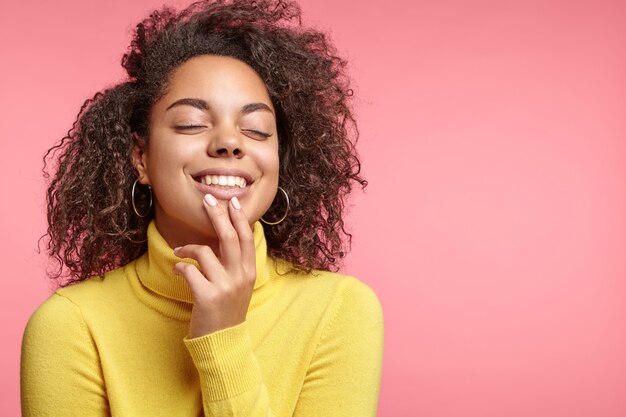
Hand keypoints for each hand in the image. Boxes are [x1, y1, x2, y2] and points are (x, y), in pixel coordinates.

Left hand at [173, 194, 255, 337]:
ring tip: (179, 251)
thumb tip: (225, 236)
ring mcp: (224, 286)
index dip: (238, 217)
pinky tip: (179, 270)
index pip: (246, 238)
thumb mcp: (239, 285)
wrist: (223, 342)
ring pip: (204, 252)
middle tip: (207, 200)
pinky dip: (180, 267)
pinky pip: (189, 271)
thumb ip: (235, 264)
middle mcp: (240, 276)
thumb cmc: (227, 310)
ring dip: (187, 249)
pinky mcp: (207, 296)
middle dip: (217, 215)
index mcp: (249, 272)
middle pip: (229, 237)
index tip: (230, 200)